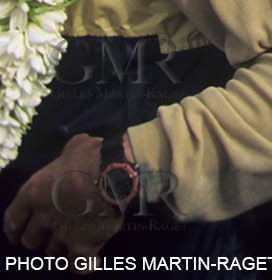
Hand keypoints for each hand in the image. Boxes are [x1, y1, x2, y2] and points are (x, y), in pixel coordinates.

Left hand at [3, 134, 122, 256]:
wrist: (116, 171)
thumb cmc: (95, 155)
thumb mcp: (76, 146)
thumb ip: (70, 152)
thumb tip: (77, 147)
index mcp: (34, 193)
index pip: (13, 220)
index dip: (15, 229)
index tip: (17, 234)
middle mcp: (43, 216)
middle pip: (31, 241)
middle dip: (40, 238)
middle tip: (52, 231)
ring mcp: (62, 234)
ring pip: (52, 253)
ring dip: (60, 248)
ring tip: (72, 240)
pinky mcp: (82, 246)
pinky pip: (78, 266)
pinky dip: (83, 264)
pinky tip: (89, 260)